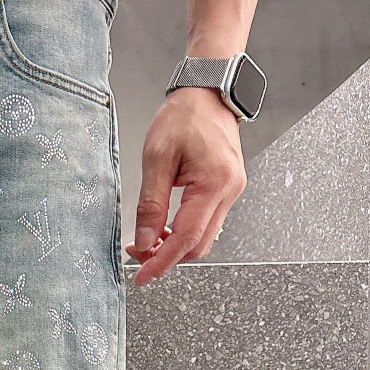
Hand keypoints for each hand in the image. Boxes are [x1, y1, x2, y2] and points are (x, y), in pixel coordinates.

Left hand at [125, 87, 245, 285]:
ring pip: (204, 238)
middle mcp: (230, 191)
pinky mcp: (227, 190)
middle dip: (167, 256)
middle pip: (198, 245)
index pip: (187, 238)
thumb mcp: (157, 159)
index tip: (142, 277)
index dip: (162, 262)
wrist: (207, 92)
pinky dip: (185, 232)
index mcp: (214, 183)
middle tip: (138, 253)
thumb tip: (145, 241)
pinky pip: (207, 223)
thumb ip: (150, 205)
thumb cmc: (184, 116)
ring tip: (148, 239)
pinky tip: (165, 227)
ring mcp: (232, 191)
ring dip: (175, 246)